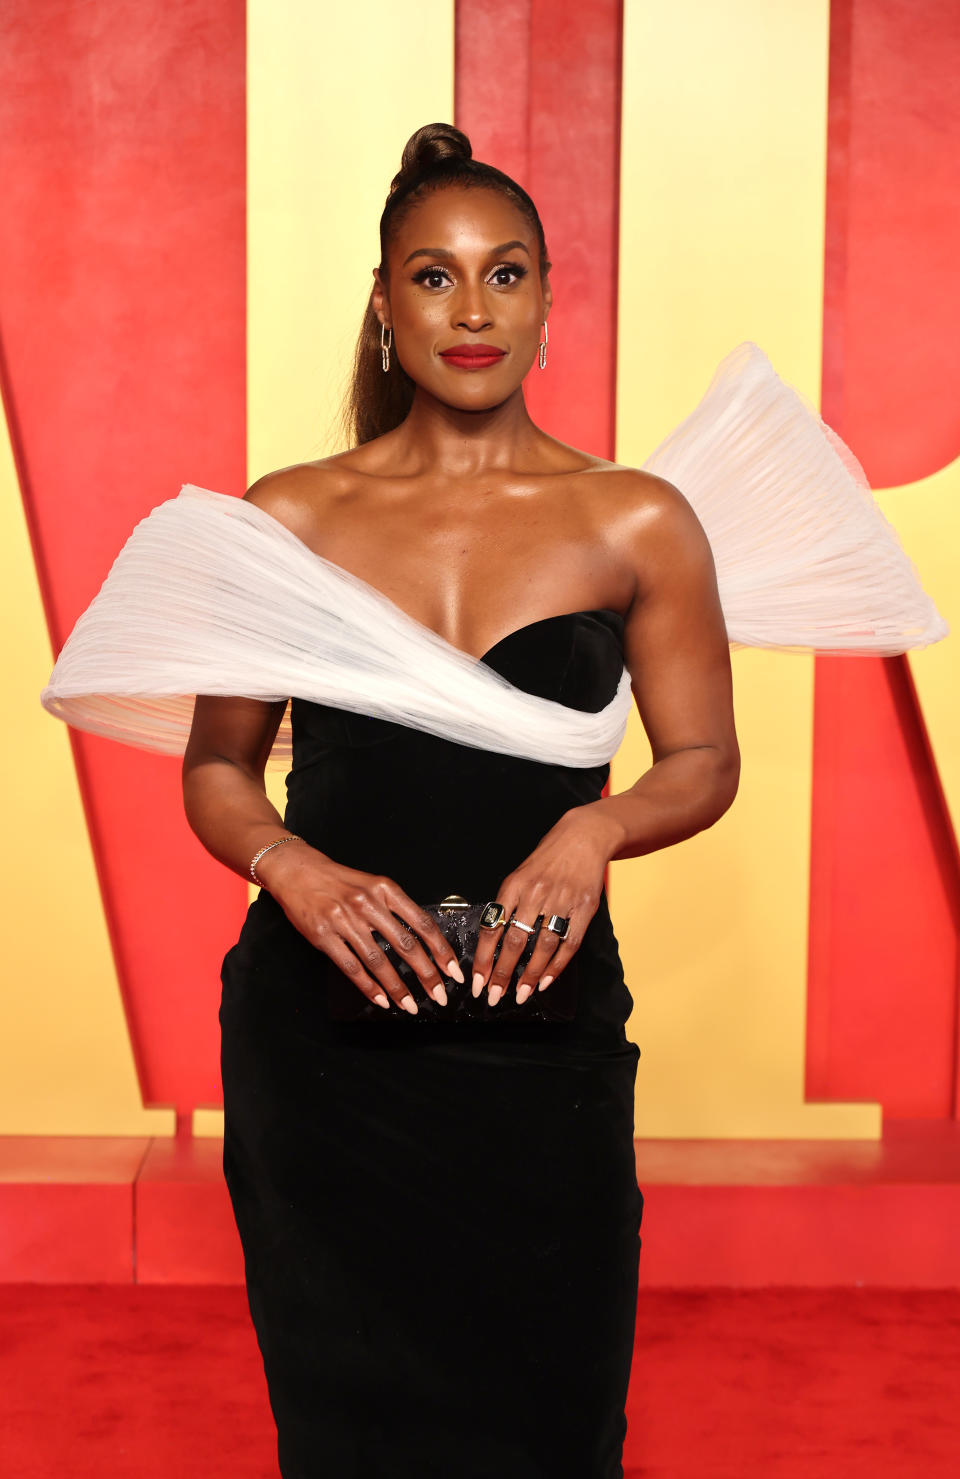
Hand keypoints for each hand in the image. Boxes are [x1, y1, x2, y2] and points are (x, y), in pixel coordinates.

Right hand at [255, 841, 463, 1013]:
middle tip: (439, 995)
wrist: (298, 871)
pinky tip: (381, 999)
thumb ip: (395, 908)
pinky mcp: (324, 936)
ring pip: (379, 961)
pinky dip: (369, 987)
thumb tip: (422, 940)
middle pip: (406, 945)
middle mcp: (368, 904)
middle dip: (426, 975)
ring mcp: (345, 921)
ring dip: (398, 988)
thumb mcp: (373, 885)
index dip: (441, 950)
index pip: (422, 923)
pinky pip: (352, 967)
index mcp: (385, 889)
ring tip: (410, 1005)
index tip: (452, 970)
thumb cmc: (339, 881)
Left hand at [470, 806, 620, 1006]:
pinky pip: (569, 943)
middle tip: (494, 996)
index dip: (484, 957)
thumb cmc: (548, 859)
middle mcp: (536, 893)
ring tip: (520, 994)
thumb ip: (508, 905)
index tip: (478, 981)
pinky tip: (546, 980)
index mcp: (514, 885)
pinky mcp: (584, 908)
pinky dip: (557, 965)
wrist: (584, 836)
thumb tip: (493, 942)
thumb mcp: (520, 875)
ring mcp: (562, 900)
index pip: (492, 926)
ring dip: (530, 975)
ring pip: (542, 945)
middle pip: (514, 940)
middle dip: (502, 973)